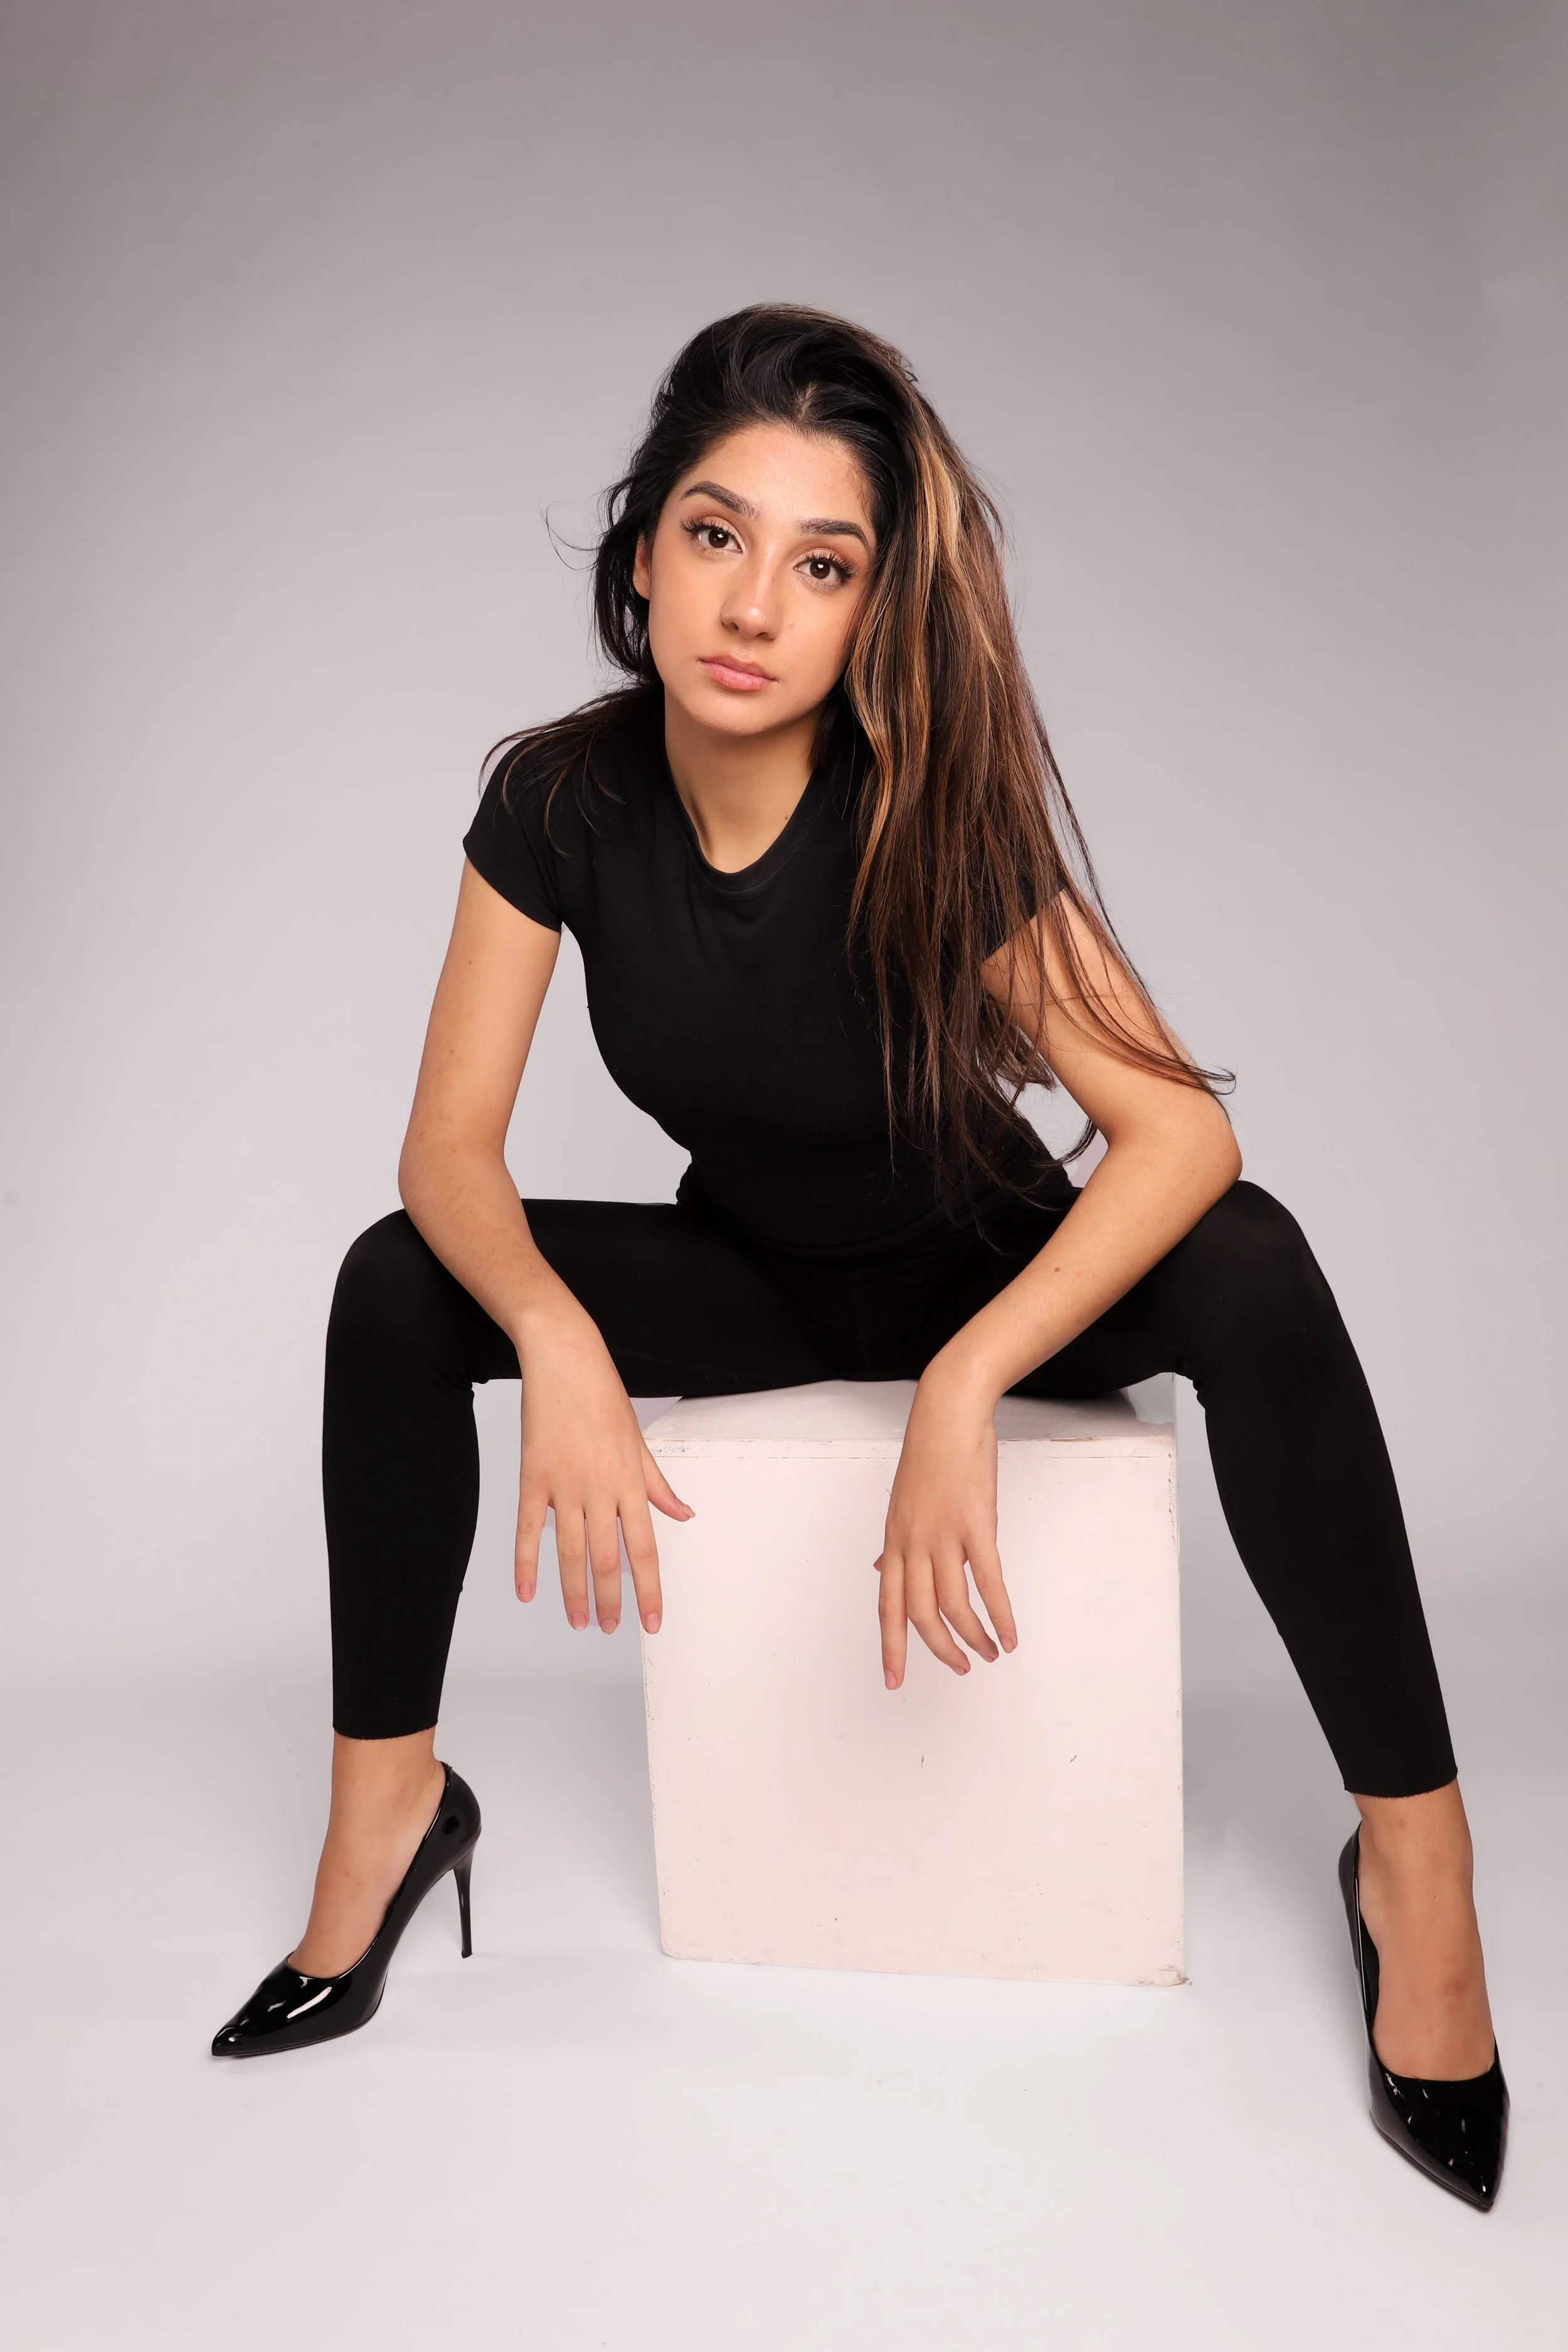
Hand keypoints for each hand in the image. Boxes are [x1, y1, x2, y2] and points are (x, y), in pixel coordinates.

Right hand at [513, 1308, 692, 1633]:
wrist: (563, 1358)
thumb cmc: (603, 1395)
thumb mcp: (639, 1440)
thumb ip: (658, 1484)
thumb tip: (683, 1514)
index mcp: (630, 1482)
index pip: (644, 1549)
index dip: (648, 1590)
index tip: (652, 1621)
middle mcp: (598, 1489)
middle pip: (605, 1559)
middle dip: (611, 1600)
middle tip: (612, 1628)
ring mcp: (563, 1486)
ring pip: (568, 1552)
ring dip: (574, 1592)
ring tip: (580, 1621)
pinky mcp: (532, 1478)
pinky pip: (526, 1530)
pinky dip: (526, 1564)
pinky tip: (528, 1592)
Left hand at [875, 1365, 1016, 1688]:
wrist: (947, 1414)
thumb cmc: (930, 1457)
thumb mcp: (902, 1504)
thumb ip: (896, 1543)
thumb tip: (880, 1568)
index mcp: (895, 1540)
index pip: (887, 1605)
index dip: (891, 1645)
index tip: (892, 1679)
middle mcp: (913, 1543)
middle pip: (919, 1613)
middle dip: (938, 1649)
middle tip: (959, 1668)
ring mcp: (943, 1535)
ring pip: (953, 1605)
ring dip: (973, 1637)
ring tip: (989, 1653)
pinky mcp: (976, 1525)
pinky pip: (988, 1582)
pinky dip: (1001, 1614)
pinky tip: (1010, 1634)